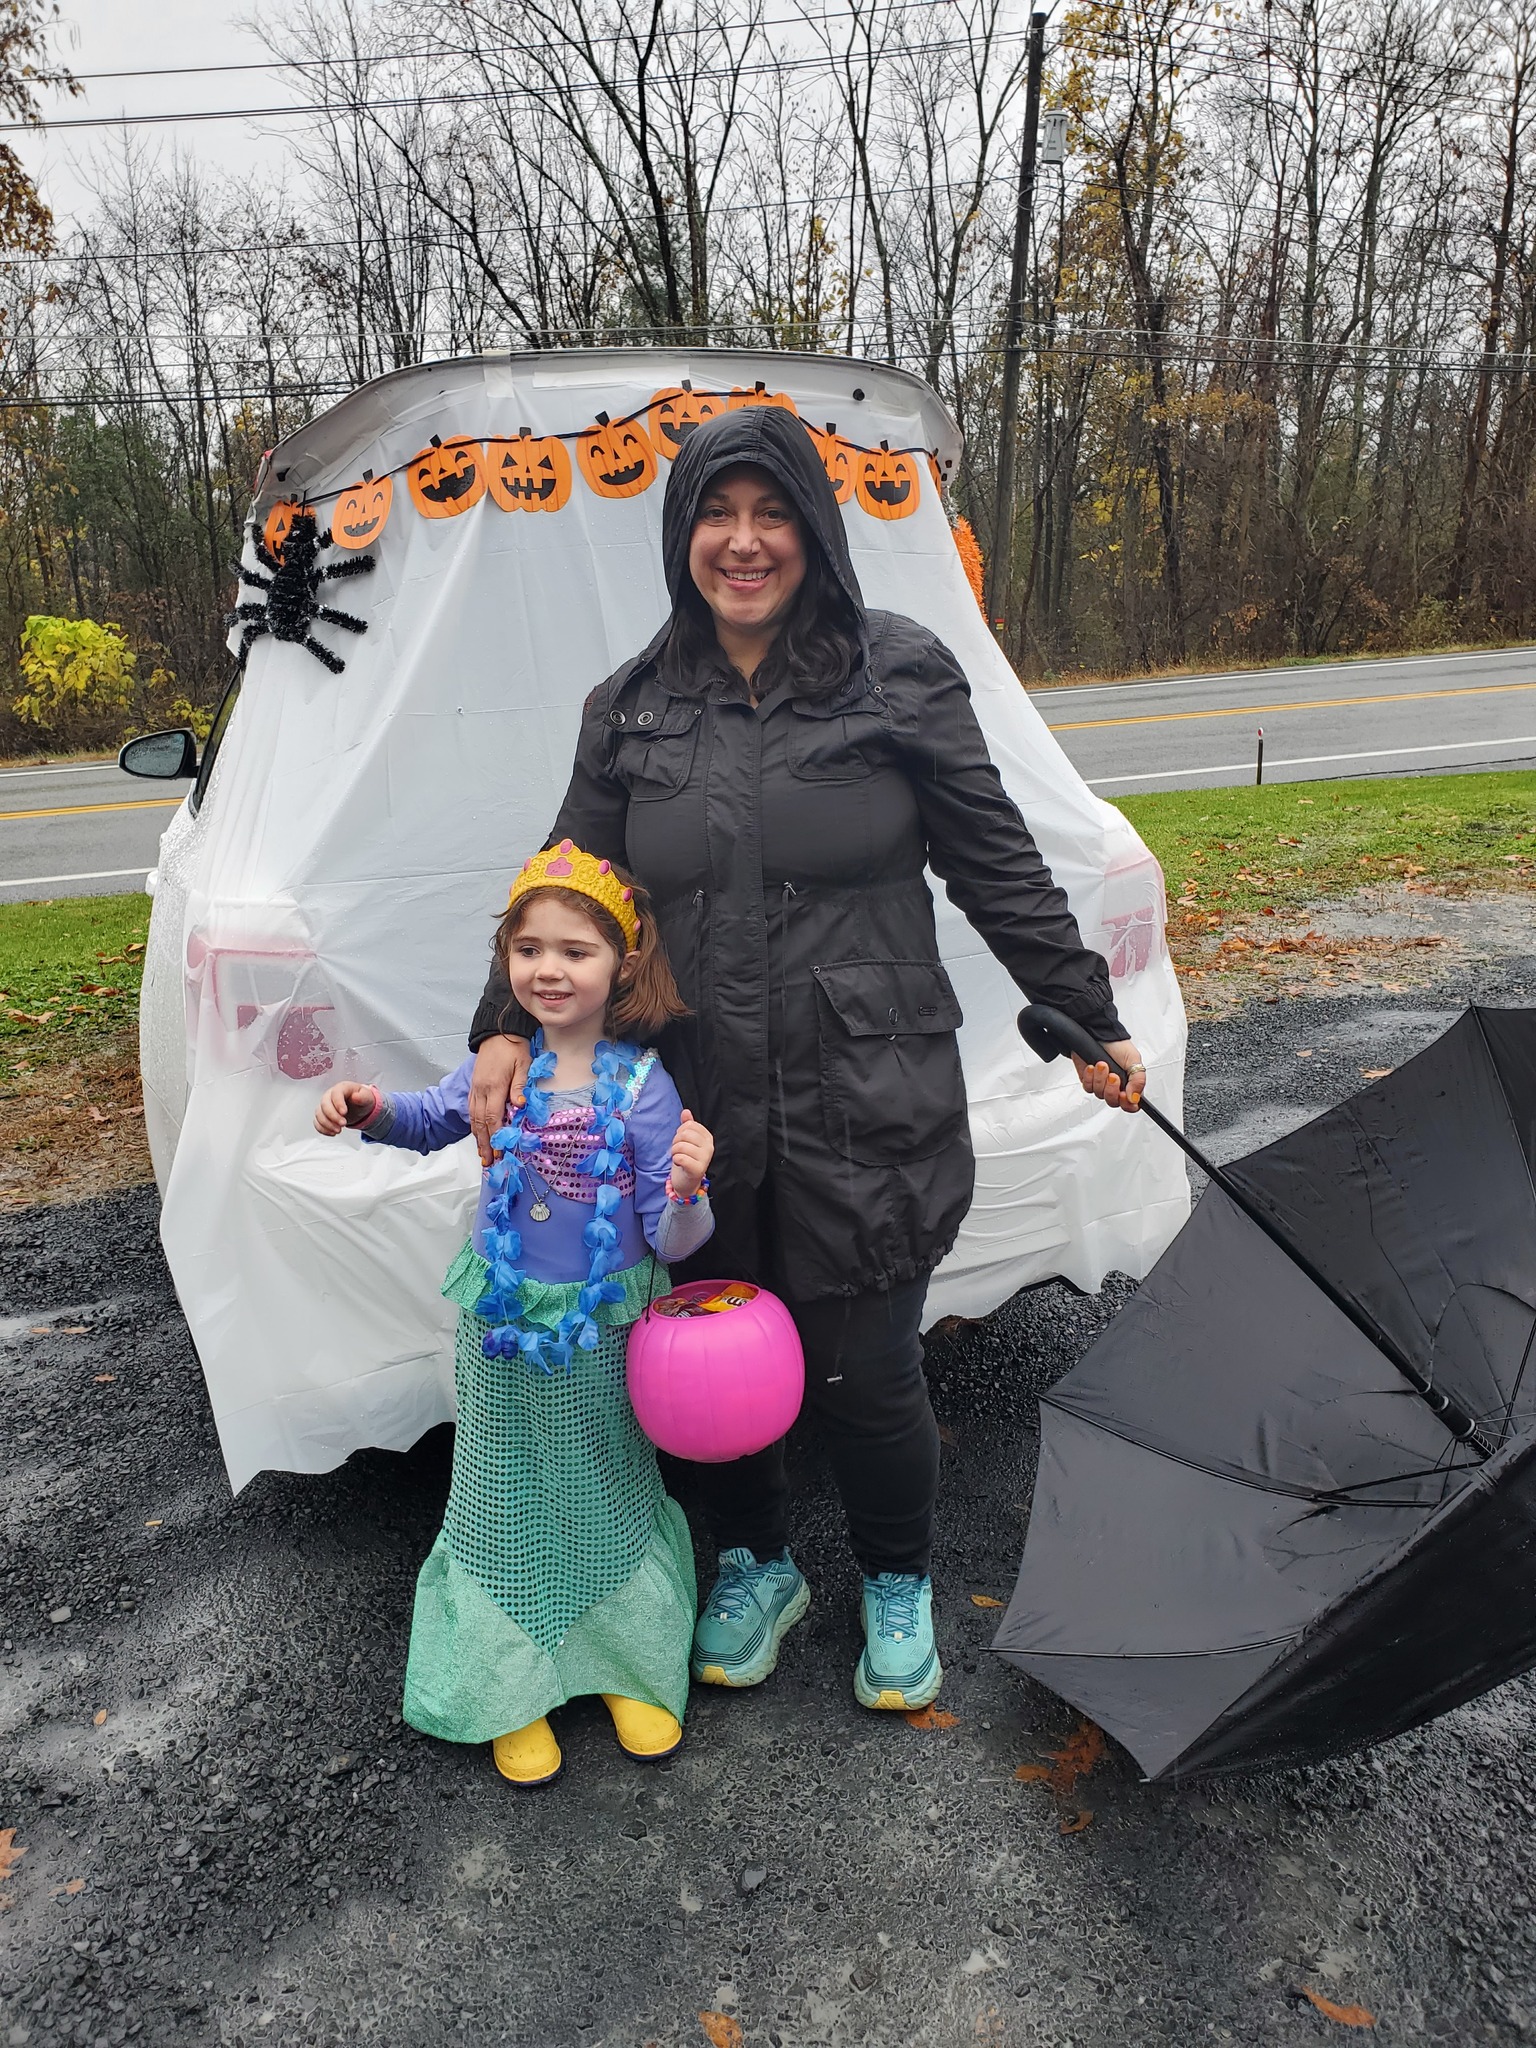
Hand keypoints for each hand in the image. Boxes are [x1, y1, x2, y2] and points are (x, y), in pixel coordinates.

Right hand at [315, 1082, 378, 1134]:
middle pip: (325, 1104)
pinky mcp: (322, 1115)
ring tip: (339, 1130)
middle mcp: (330, 1095)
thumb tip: (356, 1097)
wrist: (358, 1106)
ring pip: (319, 1114)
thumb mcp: (367, 1096)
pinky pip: (317, 1122)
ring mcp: (324, 1105)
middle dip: (333, 1116)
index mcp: (342, 1088)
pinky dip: (323, 1129)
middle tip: (343, 1124)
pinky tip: (332, 1133)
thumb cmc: (361, 1099)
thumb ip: (363, 1096)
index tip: (344, 1113)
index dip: (338, 1103)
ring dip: (327, 1124)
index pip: (336, 1093)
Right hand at [469, 1034, 530, 1165]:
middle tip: (489, 1162)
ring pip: (474, 1118)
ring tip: (482, 1155)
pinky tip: (478, 1134)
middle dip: (485, 1144)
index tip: (500, 1153)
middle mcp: (481, 1089)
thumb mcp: (523, 1064)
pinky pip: (472, 1109)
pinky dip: (475, 1125)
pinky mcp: (474, 1086)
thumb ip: (519, 1086)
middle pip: (481, 1123)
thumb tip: (520, 1106)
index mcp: (494, 1085)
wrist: (497, 1032)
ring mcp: (475, 1088)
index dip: (496, 1137)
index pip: (493, 1117)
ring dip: (478, 1138)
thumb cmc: (514, 1047)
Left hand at [669, 1107, 714, 1196]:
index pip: (689, 1125)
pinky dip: (675, 1159)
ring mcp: (705, 1159)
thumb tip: (686, 1111)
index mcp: (708, 1138)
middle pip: (685, 1134)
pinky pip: (681, 1158)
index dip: (680, 1132)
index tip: (682, 1141)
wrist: (687, 1182)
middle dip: (676, 1141)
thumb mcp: (687, 1141)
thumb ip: (687, 1125)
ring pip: (681, 1146)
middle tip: (677, 1150)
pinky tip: (679, 1163)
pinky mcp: (698, 1170)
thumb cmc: (687, 1159)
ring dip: (674, 1151)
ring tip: (677, 1157)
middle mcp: (709, 1147)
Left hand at [1071, 1038, 1144, 1112]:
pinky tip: (1092, 1066)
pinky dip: (1090, 1077)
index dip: (1127, 1105)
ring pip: (1099, 1094)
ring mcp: (1102, 1084)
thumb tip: (1135, 1098)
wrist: (1097, 1034)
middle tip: (1113, 1076)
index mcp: (1130, 1083)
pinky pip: (1088, 1088)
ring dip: (1100, 1079)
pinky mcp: (1089, 1081)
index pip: (1131, 1105)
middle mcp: (1116, 1086)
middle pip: (1113, 1102)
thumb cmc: (1117, 1045)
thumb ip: (1138, 1080)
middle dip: (1111, 1089)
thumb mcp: (1134, 1059)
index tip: (1124, 1095)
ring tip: (1102, 1064)